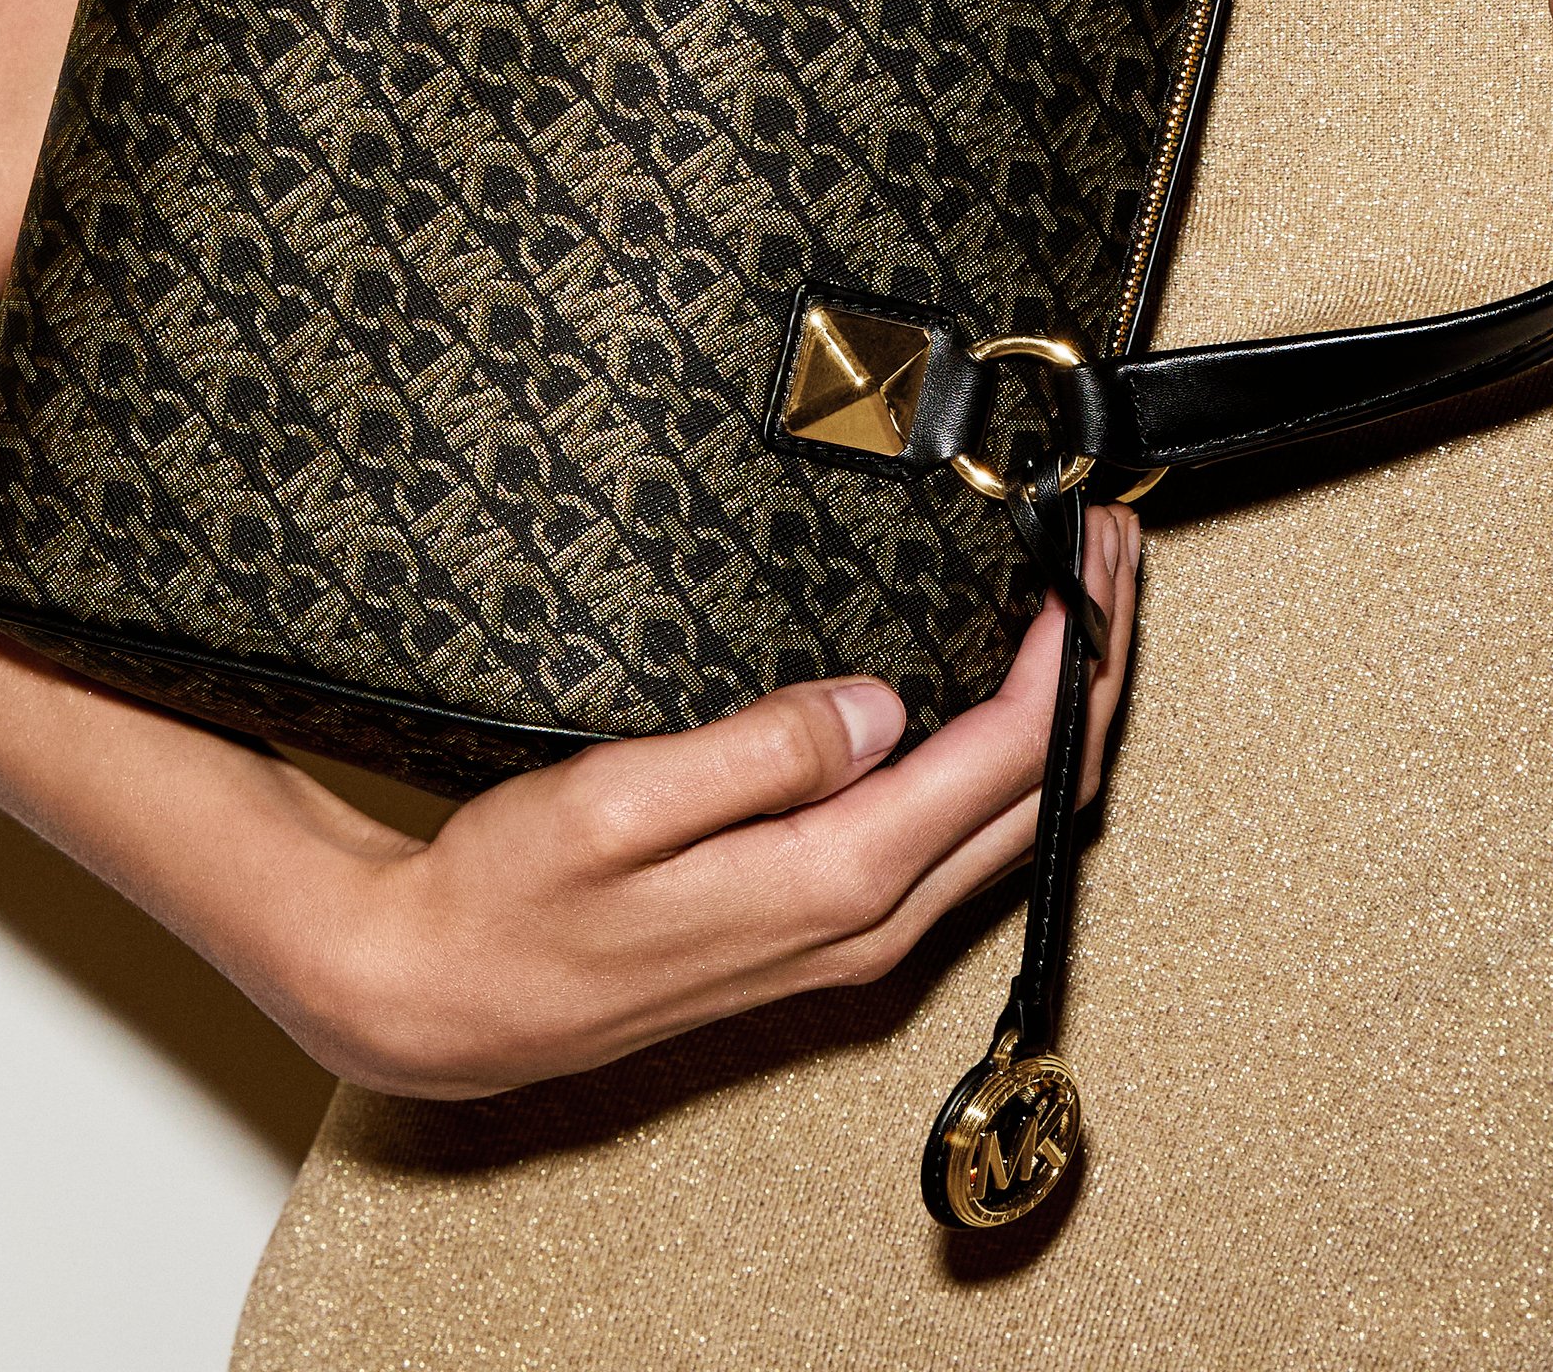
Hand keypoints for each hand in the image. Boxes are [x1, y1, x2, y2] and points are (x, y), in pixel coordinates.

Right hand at [276, 504, 1138, 1095]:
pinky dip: (1009, 757)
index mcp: (834, 883)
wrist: (438, 1000)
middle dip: (1095, 666)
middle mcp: (866, 925)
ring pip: (1011, 818)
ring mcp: (851, 937)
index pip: (1009, 757)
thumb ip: (761, 753)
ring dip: (1062, 709)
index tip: (1095, 557)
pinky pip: (958, 838)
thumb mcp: (619, 803)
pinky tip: (996, 695)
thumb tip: (884, 706)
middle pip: (1040, 790)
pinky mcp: (823, 930)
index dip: (1072, 651)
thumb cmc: (510, 901)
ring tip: (1081, 602)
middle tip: (1113, 553)